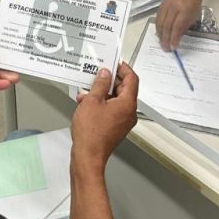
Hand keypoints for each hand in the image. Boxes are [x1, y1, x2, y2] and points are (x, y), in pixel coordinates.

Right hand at [71, 62, 138, 176]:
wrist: (88, 155)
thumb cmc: (91, 132)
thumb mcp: (92, 101)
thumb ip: (100, 84)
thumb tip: (105, 74)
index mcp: (128, 104)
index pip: (132, 79)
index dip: (123, 68)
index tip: (114, 62)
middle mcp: (129, 112)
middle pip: (124, 89)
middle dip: (110, 80)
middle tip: (98, 74)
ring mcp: (123, 121)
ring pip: (116, 99)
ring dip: (102, 93)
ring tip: (87, 91)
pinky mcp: (115, 127)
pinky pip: (111, 109)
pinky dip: (101, 103)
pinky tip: (86, 103)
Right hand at [155, 0, 202, 50]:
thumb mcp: (195, 14)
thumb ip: (185, 25)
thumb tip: (177, 36)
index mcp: (184, 10)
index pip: (177, 27)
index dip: (174, 38)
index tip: (173, 47)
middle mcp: (174, 8)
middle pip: (167, 26)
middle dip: (166, 39)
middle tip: (165, 48)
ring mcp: (167, 5)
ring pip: (160, 22)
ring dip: (160, 34)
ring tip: (161, 42)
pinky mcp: (162, 4)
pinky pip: (158, 17)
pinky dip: (158, 26)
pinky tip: (159, 32)